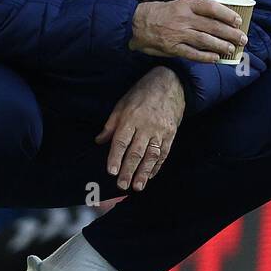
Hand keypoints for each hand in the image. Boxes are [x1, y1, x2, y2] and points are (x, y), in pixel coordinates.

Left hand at [96, 67, 185, 191]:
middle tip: (122, 185)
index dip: (115, 157)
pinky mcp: (171, 134)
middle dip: (128, 170)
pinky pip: (164, 153)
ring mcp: (160, 131)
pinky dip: (157, 166)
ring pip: (151, 156)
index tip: (111, 171)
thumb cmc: (142, 93)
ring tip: (137, 187)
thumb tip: (99, 141)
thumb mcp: (122, 104)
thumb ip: (111, 124)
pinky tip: (150, 175)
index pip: (121, 141)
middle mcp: (146, 126)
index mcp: (131, 117)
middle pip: (136, 152)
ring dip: (144, 173)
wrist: (170, 84)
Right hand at [129, 0, 247, 63]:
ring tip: (232, 50)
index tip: (238, 21)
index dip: (227, 14)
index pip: (212, 8)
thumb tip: (217, 17)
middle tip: (242, 39)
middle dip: (230, 33)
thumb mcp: (178, 4)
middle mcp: (184, 18)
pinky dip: (205, 57)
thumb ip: (195, 10)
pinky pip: (192, 53)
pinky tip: (215, 59)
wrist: (136, 23)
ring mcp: (178, 34)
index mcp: (186, 4)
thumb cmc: (160, 13)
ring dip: (221, 46)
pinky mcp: (173, 47)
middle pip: (213, 26)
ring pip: (205, 40)